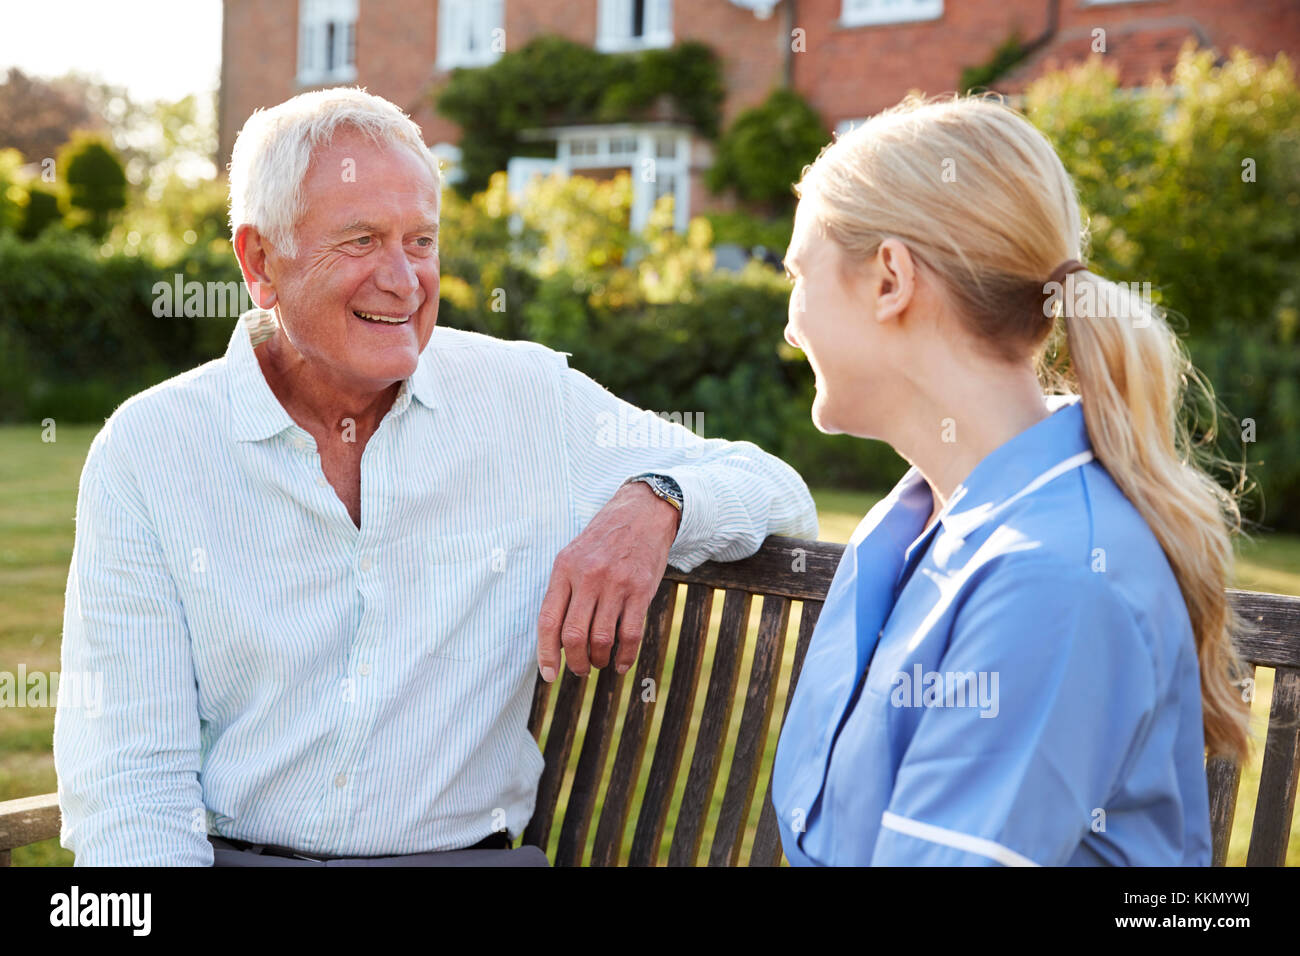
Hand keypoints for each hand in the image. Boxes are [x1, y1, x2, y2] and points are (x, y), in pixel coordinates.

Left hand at [537, 481, 681, 680]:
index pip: (548, 620)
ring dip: (599, 660)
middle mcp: (587, 576)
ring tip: (600, 662)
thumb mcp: (574, 555)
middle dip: (576, 662)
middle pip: (573, 635)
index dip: (546, 653)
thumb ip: (564, 591)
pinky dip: (625, 656)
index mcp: (564, 568)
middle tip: (581, 669)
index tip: (550, 675)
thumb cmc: (604, 540)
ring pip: (601, 639)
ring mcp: (615, 583)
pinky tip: (621, 663)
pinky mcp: (640, 590)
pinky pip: (631, 634)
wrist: (642, 513)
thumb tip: (556, 639)